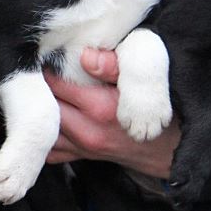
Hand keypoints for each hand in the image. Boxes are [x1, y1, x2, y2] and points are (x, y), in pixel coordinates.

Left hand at [46, 48, 178, 178]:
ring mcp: (82, 147)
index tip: (46, 55)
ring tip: (42, 92)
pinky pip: (50, 149)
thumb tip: (84, 56)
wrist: (171, 148)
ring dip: (40, 110)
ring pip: (44, 127)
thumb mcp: (143, 78)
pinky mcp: (81, 156)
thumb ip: (113, 65)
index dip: (48, 66)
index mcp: (100, 107)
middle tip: (39, 71)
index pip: (56, 83)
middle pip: (44, 105)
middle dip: (39, 87)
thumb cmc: (159, 107)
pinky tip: (48, 117)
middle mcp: (87, 131)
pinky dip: (45, 133)